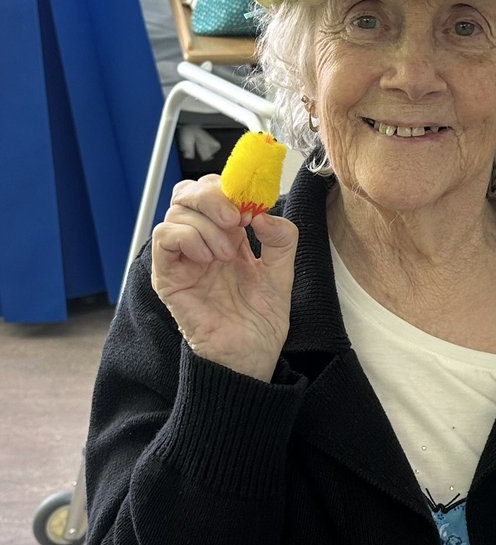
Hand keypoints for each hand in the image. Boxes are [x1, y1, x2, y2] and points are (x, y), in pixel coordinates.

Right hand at [151, 175, 298, 380]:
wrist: (251, 356)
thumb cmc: (261, 320)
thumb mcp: (282, 272)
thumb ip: (281, 238)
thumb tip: (263, 213)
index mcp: (226, 236)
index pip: (213, 191)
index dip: (230, 189)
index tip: (251, 206)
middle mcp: (201, 242)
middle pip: (189, 192)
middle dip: (213, 196)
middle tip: (236, 219)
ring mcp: (183, 258)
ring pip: (176, 211)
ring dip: (206, 225)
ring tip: (226, 255)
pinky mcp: (168, 276)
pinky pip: (163, 238)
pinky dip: (186, 236)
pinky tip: (207, 257)